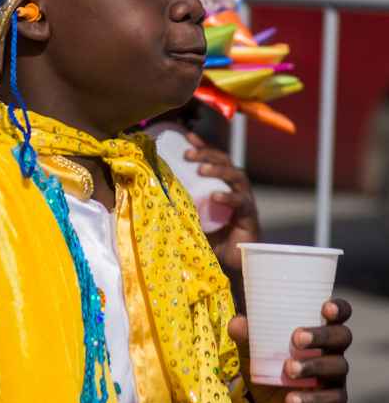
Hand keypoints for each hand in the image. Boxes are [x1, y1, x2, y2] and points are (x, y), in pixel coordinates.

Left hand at [184, 132, 259, 269]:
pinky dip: (228, 197)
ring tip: (202, 170)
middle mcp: (234, 188)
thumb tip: (154, 192)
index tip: (187, 137)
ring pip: (236, 176)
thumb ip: (179, 205)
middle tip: (189, 155)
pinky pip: (241, 202)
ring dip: (219, 170)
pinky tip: (216, 197)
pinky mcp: (249, 216)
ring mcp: (244, 201)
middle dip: (207, 154)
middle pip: (225, 161)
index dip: (202, 147)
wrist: (227, 266)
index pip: (213, 159)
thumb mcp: (189, 217)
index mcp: (220, 185)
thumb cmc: (208, 239)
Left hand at [229, 299, 351, 402]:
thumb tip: (236, 323)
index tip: (326, 307)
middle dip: (321, 335)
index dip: (338, 308)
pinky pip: (330, 400)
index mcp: (319, 327)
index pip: (339, 312)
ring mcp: (336, 376)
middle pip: (341, 336)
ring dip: (313, 366)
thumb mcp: (253, 348)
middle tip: (297, 338)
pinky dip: (310, 400)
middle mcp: (333, 349)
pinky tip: (291, 400)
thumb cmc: (267, 364)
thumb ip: (246, 334)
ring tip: (289, 369)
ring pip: (337, 366)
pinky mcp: (334, 402)